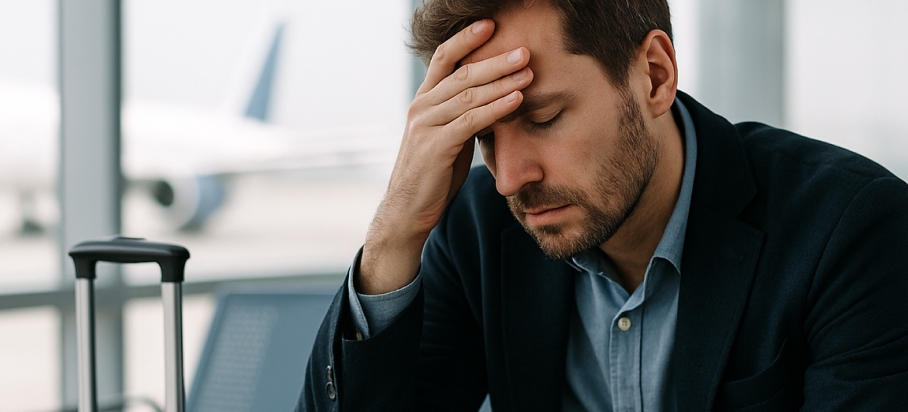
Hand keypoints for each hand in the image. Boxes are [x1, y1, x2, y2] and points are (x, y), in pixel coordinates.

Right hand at [358, 19, 532, 293]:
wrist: (408, 211)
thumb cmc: (433, 175)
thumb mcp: (449, 138)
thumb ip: (465, 116)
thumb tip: (496, 99)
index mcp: (424, 101)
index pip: (444, 58)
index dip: (466, 38)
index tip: (492, 24)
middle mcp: (421, 107)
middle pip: (462, 72)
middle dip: (496, 59)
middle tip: (525, 49)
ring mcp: (425, 126)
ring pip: (468, 94)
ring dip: (502, 80)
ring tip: (528, 70)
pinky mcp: (435, 146)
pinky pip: (470, 121)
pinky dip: (496, 108)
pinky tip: (517, 99)